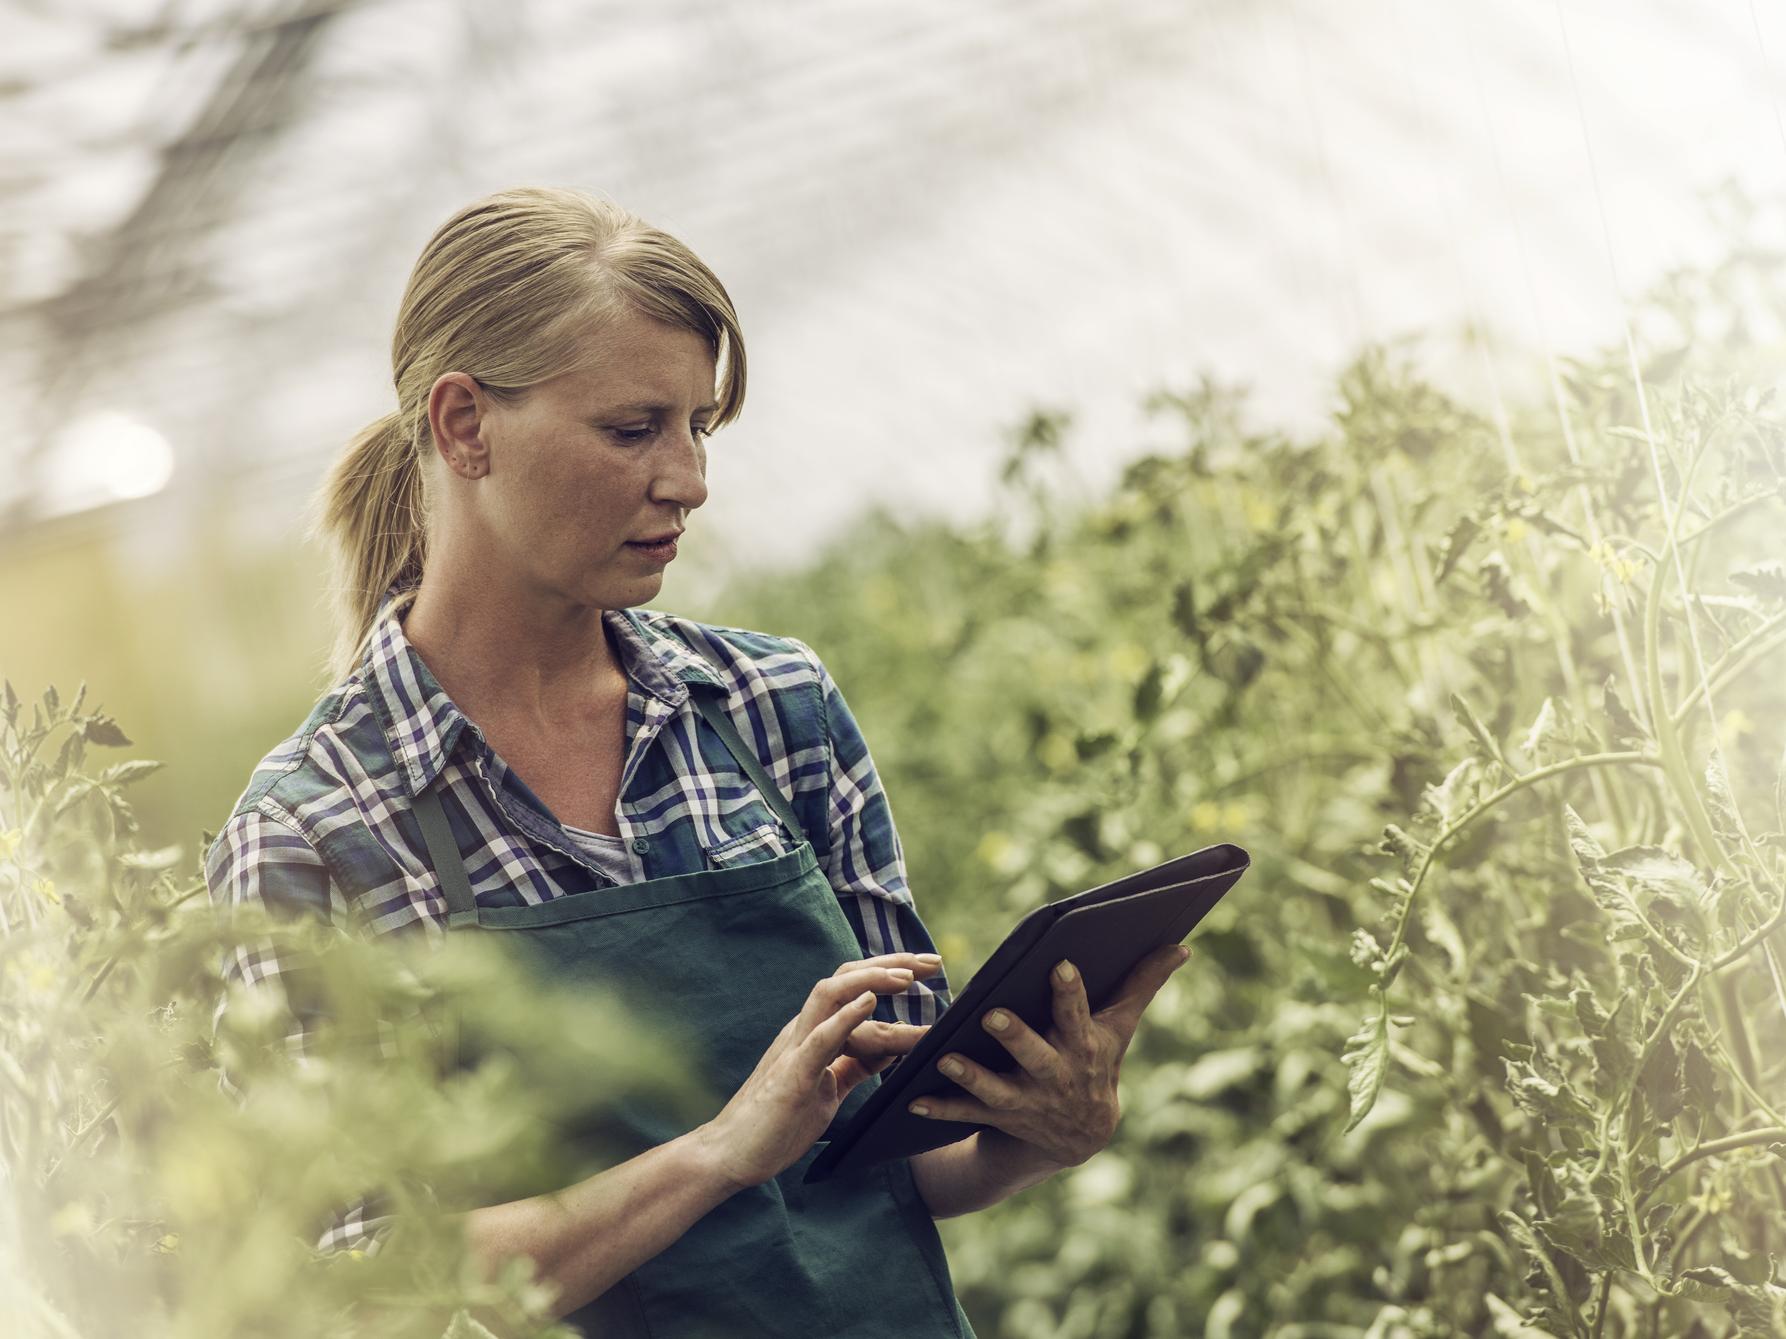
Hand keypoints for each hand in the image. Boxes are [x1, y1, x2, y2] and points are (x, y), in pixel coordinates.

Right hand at [700, 951, 943, 1190]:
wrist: (732, 1154)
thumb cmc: (778, 1122)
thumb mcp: (828, 1087)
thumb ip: (855, 1065)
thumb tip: (890, 1048)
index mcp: (812, 1033)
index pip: (852, 985)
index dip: (888, 969)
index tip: (925, 966)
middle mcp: (803, 1030)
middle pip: (845, 977)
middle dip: (889, 964)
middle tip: (931, 960)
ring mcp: (795, 1048)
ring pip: (830, 994)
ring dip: (870, 979)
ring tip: (906, 977)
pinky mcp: (793, 1075)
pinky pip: (820, 1038)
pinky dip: (846, 1017)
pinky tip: (870, 1002)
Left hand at [907, 942, 1191, 1169]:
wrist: (1079, 1137)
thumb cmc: (1098, 1061)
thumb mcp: (1120, 1027)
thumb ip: (1143, 984)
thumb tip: (1182, 944)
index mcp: (1083, 1048)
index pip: (1079, 1016)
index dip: (1070, 993)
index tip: (1059, 965)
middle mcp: (1055, 1076)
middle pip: (1035, 1056)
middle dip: (1016, 1038)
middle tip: (992, 1015)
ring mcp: (1026, 1101)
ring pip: (996, 1090)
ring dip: (971, 1077)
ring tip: (946, 1059)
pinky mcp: (998, 1117)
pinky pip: (967, 1116)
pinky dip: (941, 1110)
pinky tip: (913, 1101)